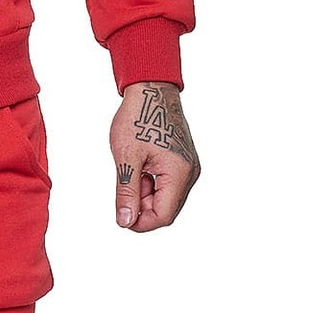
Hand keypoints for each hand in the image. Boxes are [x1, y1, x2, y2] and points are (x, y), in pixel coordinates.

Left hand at [111, 81, 200, 231]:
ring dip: (145, 193)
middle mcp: (190, 173)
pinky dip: (151, 183)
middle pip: (166, 209)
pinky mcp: (183, 162)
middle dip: (142, 206)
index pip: (163, 216)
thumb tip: (125, 221)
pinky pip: (167, 184)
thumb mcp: (126, 158)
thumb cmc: (138, 118)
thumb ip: (127, 193)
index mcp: (179, 173)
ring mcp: (189, 167)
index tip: (121, 214)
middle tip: (125, 184)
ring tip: (133, 169)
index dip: (140, 222)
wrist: (151, 89)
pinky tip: (141, 165)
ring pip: (166, 198)